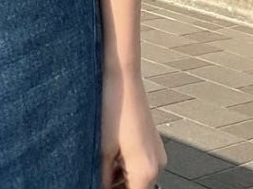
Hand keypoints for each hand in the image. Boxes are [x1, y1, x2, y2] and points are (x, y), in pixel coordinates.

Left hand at [100, 64, 166, 188]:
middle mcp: (158, 165)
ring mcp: (157, 153)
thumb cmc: (113, 106)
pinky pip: (138, 163)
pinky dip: (123, 164)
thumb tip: (99, 185)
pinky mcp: (152, 142)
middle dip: (114, 185)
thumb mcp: (102, 148)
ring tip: (98, 165)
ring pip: (136, 177)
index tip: (95, 183)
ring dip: (118, 177)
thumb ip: (103, 176)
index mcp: (146, 171)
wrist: (123, 75)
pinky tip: (106, 154)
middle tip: (94, 175)